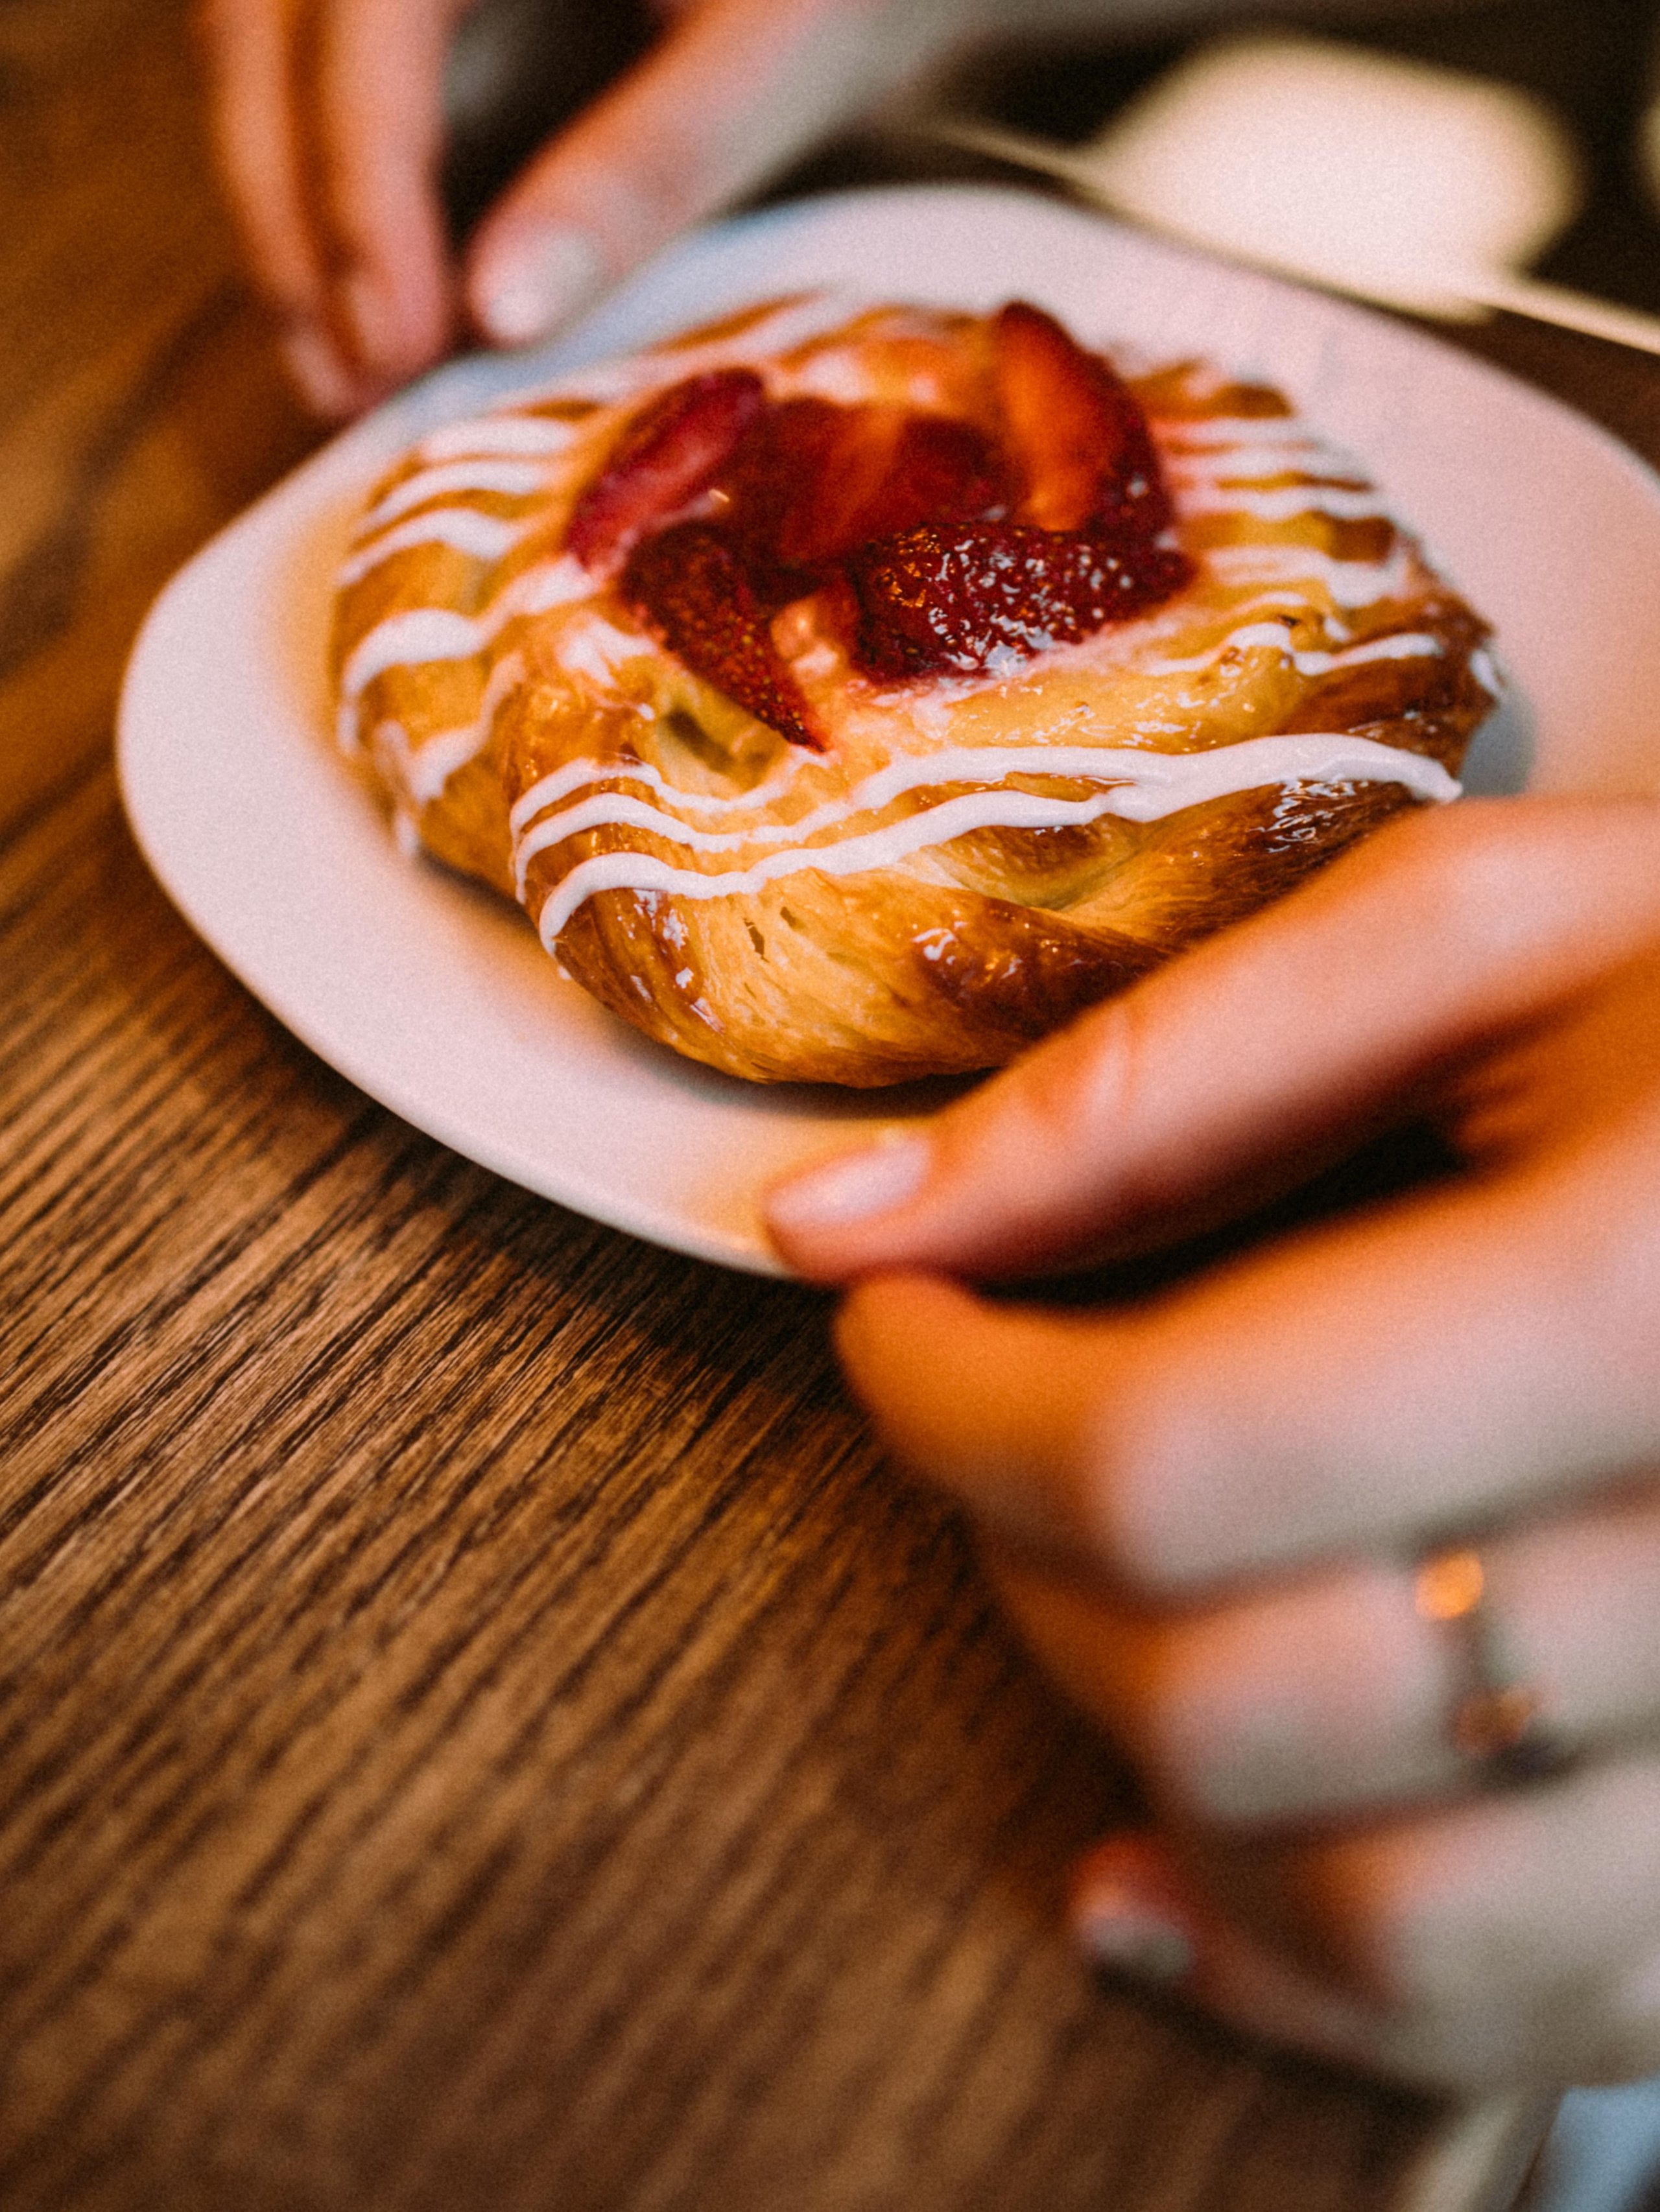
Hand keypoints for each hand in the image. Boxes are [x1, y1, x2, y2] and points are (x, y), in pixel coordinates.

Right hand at [194, 0, 995, 417]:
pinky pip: (319, 57)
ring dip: (292, 207)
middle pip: (267, 35)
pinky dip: (330, 177)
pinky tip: (380, 298)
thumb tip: (498, 317)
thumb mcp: (778, 57)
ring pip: (266, 47)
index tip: (394, 349)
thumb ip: (646, 166)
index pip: (362, 19)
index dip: (359, 196)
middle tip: (349, 389)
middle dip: (297, 222)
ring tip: (349, 369)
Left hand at [767, 796, 1659, 2088]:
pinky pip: (1522, 2013)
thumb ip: (1156, 1079)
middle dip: (1027, 1571)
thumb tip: (836, 1224)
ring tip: (1088, 1609)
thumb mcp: (1491, 939)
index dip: (957, 1402)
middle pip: (1248, 1694)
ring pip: (1378, 1909)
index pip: (1183, 1453)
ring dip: (1148, 1774)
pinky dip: (1299, 1970)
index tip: (900, 1324)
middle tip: (998, 1433)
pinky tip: (1173, 1865)